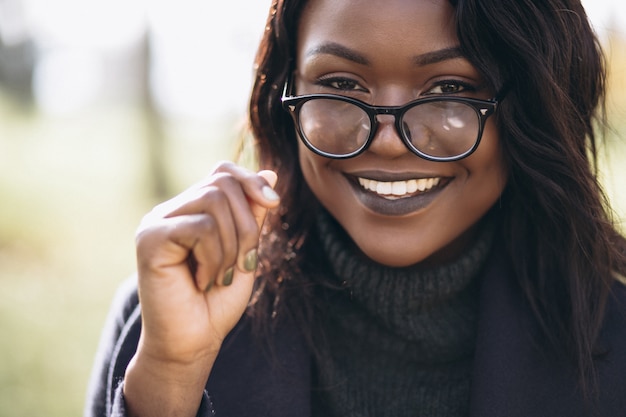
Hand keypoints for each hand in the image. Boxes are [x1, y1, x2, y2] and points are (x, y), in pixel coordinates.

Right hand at [124, 162, 278, 416]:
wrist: (193, 343)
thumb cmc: (217, 302)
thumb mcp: (245, 251)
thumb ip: (253, 215)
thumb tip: (269, 172)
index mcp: (191, 211)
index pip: (222, 172)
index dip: (251, 180)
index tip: (274, 203)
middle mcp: (171, 211)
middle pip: (222, 183)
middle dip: (247, 224)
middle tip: (242, 263)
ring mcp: (157, 222)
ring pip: (214, 200)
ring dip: (231, 244)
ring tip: (219, 276)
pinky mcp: (150, 238)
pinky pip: (201, 226)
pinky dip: (214, 257)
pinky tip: (202, 281)